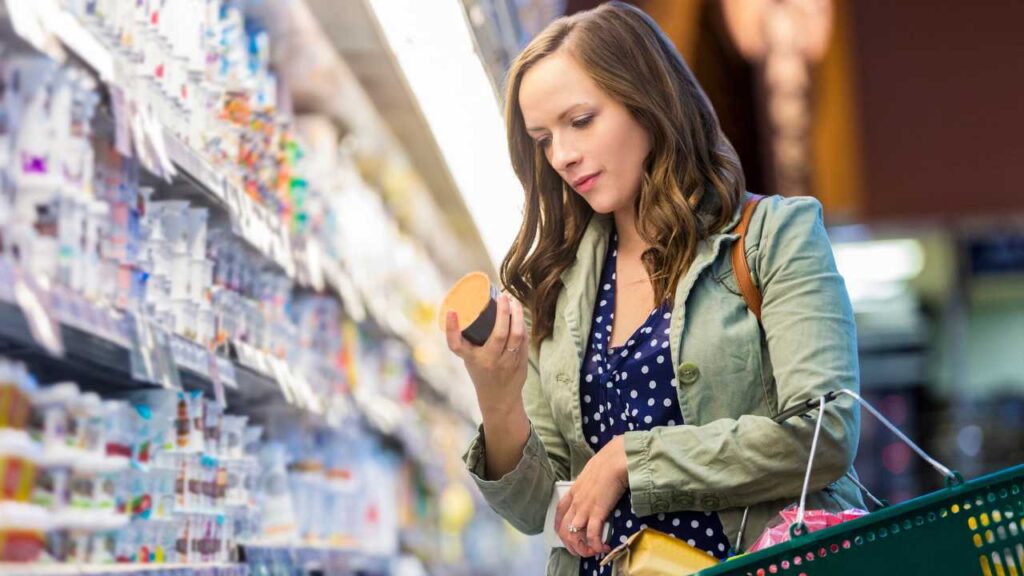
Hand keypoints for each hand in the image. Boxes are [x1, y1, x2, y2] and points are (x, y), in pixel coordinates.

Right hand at [445, 293, 527, 414]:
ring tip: (514, 301)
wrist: (500, 399)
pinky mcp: (521, 362)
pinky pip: (523, 339)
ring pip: (517, 335)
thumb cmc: (481, 371)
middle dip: (503, 311)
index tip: (452, 310)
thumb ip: (468, 338)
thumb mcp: (470, 357)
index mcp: (472, 359)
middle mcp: (489, 361)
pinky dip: (522, 324)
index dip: (452, 327)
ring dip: (517, 315)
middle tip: (503, 296)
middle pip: (499, 334)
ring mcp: (508, 362)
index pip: (456, 345)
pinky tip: (519, 314)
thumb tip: (468, 306)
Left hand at [554, 435, 628, 556]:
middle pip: (564, 529)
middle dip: (571, 544)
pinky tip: (603, 547)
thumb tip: (598, 484)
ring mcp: (584, 507)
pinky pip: (592, 534)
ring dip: (582, 547)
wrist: (616, 459)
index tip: (567, 535)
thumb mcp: (593, 472)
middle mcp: (576, 501)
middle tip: (581, 551)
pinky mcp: (597, 512)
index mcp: (574, 490)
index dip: (560, 526)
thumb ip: (591, 482)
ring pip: (574, 534)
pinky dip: (596, 544)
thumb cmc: (608, 461)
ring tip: (592, 552)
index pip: (559, 512)